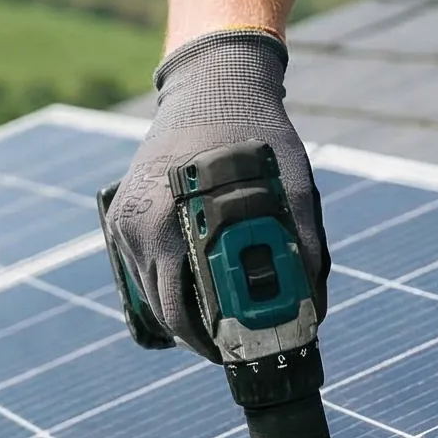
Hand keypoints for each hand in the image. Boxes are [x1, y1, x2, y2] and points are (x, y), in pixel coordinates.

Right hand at [105, 29, 327, 358]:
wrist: (213, 84)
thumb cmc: (254, 132)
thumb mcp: (293, 187)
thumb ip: (304, 247)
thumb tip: (314, 308)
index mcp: (170, 222)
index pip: (182, 313)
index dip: (211, 343)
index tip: (238, 353)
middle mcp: (138, 224)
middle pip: (161, 312)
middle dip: (197, 335)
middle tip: (233, 345)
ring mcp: (124, 221)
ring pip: (147, 295)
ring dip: (180, 313)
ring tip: (220, 320)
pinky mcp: (122, 215)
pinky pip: (140, 269)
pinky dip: (166, 286)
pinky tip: (198, 288)